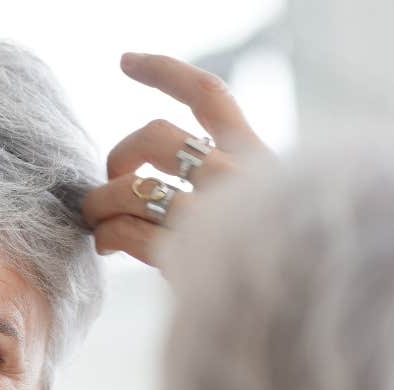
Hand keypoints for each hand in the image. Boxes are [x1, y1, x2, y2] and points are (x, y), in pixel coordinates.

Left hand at [82, 53, 268, 265]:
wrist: (299, 323)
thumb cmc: (274, 274)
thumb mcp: (264, 215)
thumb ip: (223, 190)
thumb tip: (154, 184)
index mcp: (260, 160)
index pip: (209, 97)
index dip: (164, 72)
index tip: (125, 62)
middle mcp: (239, 177)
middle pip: (157, 135)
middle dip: (121, 155)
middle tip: (111, 184)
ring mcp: (215, 214)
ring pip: (133, 186)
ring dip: (101, 202)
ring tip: (95, 220)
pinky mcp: (188, 253)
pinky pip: (127, 230)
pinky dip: (107, 234)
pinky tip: (106, 245)